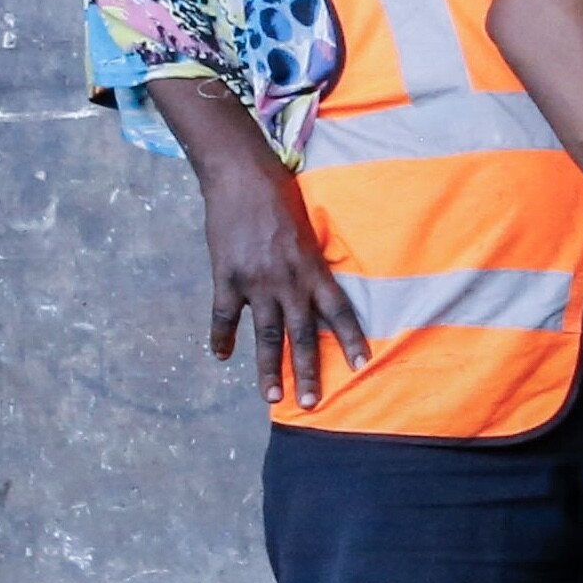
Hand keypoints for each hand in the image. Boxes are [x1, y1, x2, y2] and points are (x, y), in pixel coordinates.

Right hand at [194, 148, 368, 408]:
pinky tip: (221, 357)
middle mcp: (289, 281)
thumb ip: (312, 266)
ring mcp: (256, 282)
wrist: (243, 179)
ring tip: (271, 397)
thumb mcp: (309, 233)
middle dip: (307, 371)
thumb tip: (318, 294)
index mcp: (313, 270)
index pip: (339, 312)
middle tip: (311, 403)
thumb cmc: (282, 200)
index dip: (350, 340)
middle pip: (302, 335)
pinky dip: (221, 337)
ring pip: (265, 334)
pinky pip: (224, 316)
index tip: (361, 366)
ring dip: (267, 368)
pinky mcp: (226, 277)